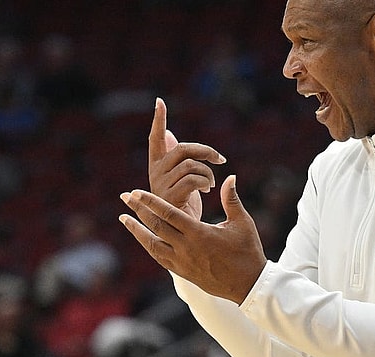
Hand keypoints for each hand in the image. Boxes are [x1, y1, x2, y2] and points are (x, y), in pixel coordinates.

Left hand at [119, 175, 266, 304]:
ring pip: (152, 244)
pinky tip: (142, 237)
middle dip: (138, 210)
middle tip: (125, 196)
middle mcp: (186, 248)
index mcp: (199, 233)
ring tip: (124, 218)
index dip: (151, 201)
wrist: (248, 284)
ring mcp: (182, 262)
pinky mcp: (182, 272)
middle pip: (155, 226)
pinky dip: (148, 245)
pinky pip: (159, 257)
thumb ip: (231, 199)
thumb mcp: (242, 223)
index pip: (169, 213)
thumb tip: (230, 176)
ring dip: (137, 230)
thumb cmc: (247, 251)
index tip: (136, 191)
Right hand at [149, 98, 226, 220]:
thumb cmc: (186, 208)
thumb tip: (169, 135)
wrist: (188, 237)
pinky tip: (208, 190)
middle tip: (219, 159)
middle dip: (204, 151)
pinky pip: (192, 179)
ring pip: (190, 164)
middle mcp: (155, 175)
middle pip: (182, 149)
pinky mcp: (169, 198)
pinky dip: (205, 181)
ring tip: (211, 184)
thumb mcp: (182, 180)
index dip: (159, 121)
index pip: (156, 139)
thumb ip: (177, 159)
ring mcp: (160, 187)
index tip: (160, 101)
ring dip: (208, 172)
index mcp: (158, 168)